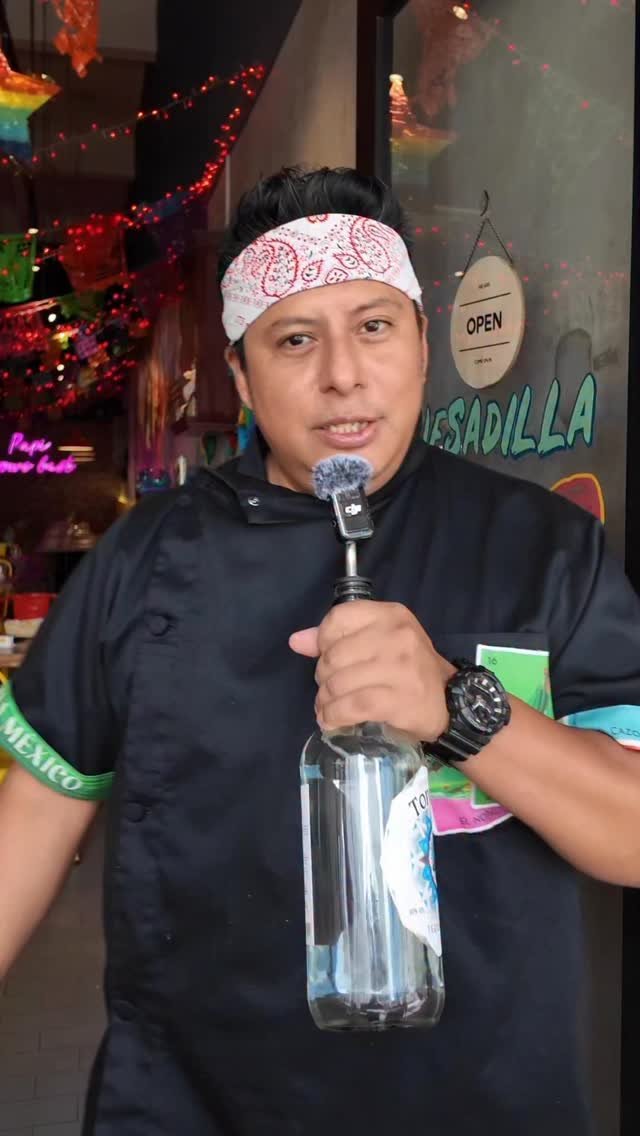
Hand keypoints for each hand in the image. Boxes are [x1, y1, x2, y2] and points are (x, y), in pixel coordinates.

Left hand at [289, 600, 455, 738]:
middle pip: (334, 655)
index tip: (327, 659)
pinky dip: (334, 716)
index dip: (323, 642)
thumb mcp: (379, 642)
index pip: (338, 619)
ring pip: (340, 683)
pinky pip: (352, 706)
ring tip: (327, 708)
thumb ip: (337, 638)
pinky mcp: (399, 699)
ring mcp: (400, 668)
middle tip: (328, 691)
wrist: (450, 703)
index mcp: (390, 615)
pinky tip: (331, 721)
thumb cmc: (409, 669)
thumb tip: (296, 641)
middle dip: (322, 678)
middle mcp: (396, 636)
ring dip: (325, 701)